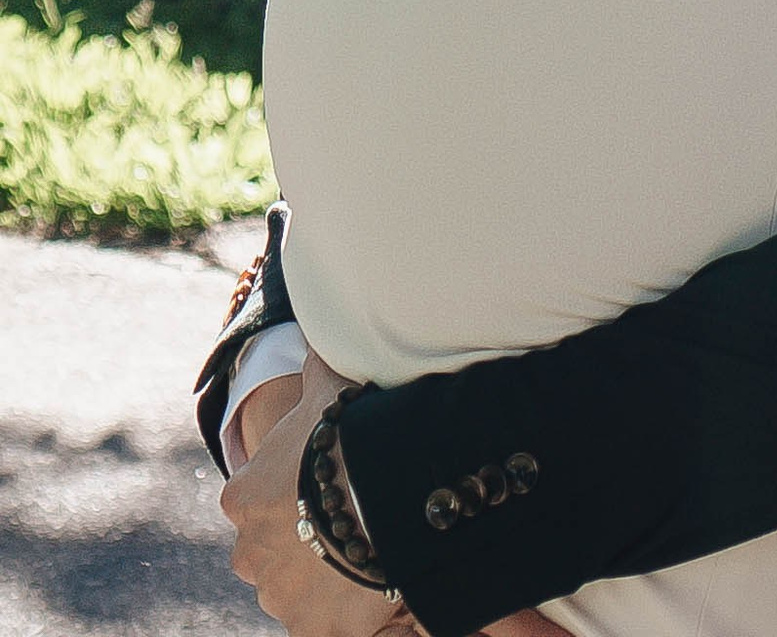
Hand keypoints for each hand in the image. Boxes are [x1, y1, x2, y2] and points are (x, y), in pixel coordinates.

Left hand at [221, 358, 392, 634]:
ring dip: (329, 577)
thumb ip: (316, 363)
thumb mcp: (327, 385)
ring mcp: (278, 597)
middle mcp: (249, 554)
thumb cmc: (351, 432)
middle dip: (310, 540)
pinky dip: (351, 613)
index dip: (300, 492)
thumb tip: (318, 322)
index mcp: (243, 499)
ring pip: (302, 589)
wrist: (380, 493)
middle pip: (279, 549)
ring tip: (374, 551)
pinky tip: (380, 586)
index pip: (262, 501)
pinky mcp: (311, 631)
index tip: (335, 483)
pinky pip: (329, 624)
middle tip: (357, 518)